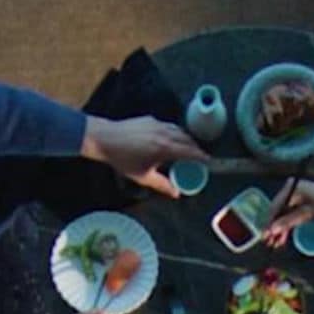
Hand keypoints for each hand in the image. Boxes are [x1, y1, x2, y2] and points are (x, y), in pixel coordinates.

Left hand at [82, 115, 207, 197]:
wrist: (104, 138)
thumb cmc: (123, 159)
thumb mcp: (142, 176)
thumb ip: (162, 184)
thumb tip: (176, 193)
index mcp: (165, 147)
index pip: (190, 151)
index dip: (201, 157)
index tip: (209, 162)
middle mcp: (165, 133)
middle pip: (187, 139)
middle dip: (195, 148)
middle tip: (199, 157)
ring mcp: (157, 124)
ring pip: (179, 130)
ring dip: (186, 139)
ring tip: (187, 148)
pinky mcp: (150, 119)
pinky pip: (168, 126)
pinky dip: (175, 132)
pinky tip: (170, 139)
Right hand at [263, 178, 313, 246]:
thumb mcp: (307, 215)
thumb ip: (288, 222)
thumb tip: (272, 230)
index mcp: (291, 189)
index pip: (275, 207)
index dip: (269, 222)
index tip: (264, 235)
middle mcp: (290, 190)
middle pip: (277, 211)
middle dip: (273, 227)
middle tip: (268, 242)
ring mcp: (294, 196)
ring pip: (282, 214)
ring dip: (279, 228)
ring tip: (275, 243)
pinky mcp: (299, 202)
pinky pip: (289, 214)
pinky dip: (287, 225)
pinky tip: (282, 238)